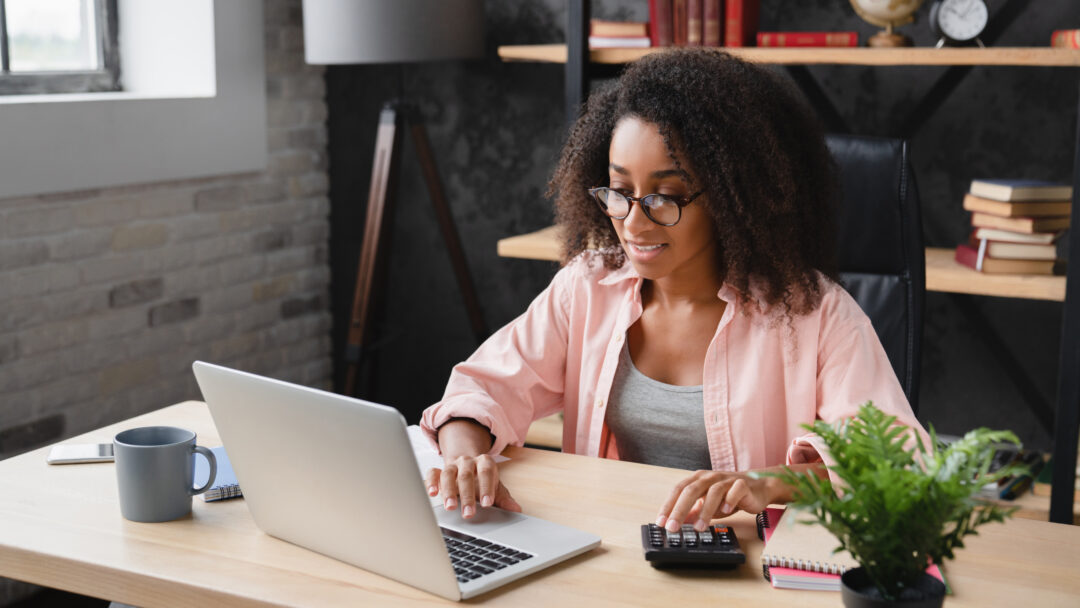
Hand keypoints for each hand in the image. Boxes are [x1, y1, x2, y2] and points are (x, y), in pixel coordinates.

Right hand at [425, 454, 521, 517]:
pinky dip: (431, 482)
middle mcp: (467, 461)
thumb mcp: (495, 487)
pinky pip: (433, 473)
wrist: (468, 465)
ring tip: (450, 507)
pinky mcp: (439, 470)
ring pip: (448, 474)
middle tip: (469, 513)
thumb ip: (503, 498)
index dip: (487, 487)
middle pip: (466, 475)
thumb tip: (516, 509)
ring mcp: (452, 465)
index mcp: (484, 462)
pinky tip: (432, 493)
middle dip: (467, 495)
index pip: (486, 472)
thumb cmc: (483, 480)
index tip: (487, 503)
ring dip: (449, 491)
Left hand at [656, 469, 774, 532]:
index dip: (668, 505)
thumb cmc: (728, 496)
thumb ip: (692, 511)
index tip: (661, 522)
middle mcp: (710, 477)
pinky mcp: (743, 485)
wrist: (757, 488)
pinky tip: (726, 512)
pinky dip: (729, 500)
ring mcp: (726, 479)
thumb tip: (674, 523)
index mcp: (698, 479)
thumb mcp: (706, 504)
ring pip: (713, 492)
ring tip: (699, 528)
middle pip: (691, 490)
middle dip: (680, 510)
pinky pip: (735, 490)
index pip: (678, 490)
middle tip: (673, 527)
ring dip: (705, 511)